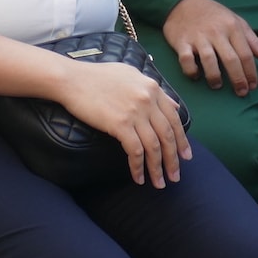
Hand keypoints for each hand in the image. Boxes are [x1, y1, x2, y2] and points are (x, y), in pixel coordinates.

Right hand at [55, 60, 190, 186]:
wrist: (73, 79)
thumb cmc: (98, 76)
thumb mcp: (131, 75)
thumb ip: (153, 90)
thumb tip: (173, 105)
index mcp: (152, 88)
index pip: (174, 118)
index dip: (181, 140)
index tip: (185, 156)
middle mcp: (148, 100)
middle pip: (167, 135)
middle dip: (173, 159)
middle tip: (175, 176)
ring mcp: (135, 112)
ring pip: (154, 146)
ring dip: (158, 168)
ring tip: (160, 183)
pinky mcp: (120, 124)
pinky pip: (135, 151)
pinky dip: (138, 167)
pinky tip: (138, 178)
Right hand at [160, 0, 257, 94]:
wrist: (182, 2)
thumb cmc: (212, 14)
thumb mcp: (236, 21)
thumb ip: (253, 40)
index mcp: (232, 27)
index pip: (246, 54)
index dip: (251, 72)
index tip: (253, 85)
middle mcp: (216, 32)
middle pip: (231, 60)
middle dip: (238, 79)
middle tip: (241, 92)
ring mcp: (198, 37)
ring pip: (209, 60)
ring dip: (214, 77)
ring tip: (217, 85)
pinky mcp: (182, 42)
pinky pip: (186, 59)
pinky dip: (191, 70)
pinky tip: (195, 75)